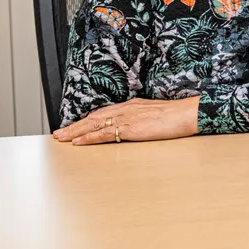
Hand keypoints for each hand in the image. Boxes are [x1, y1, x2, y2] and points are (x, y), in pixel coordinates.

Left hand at [53, 97, 199, 144]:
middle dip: (76, 126)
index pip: (104, 113)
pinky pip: (104, 133)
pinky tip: (78, 142)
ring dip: (76, 132)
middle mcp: (126, 109)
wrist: (188, 114)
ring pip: (94, 124)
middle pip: (94, 117)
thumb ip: (145, 119)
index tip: (76, 126)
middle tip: (60, 133)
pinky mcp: (130, 128)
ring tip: (62, 138)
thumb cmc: (178, 116)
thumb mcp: (158, 115)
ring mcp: (127, 118)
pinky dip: (89, 138)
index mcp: (133, 106)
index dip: (88, 120)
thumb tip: (140, 127)